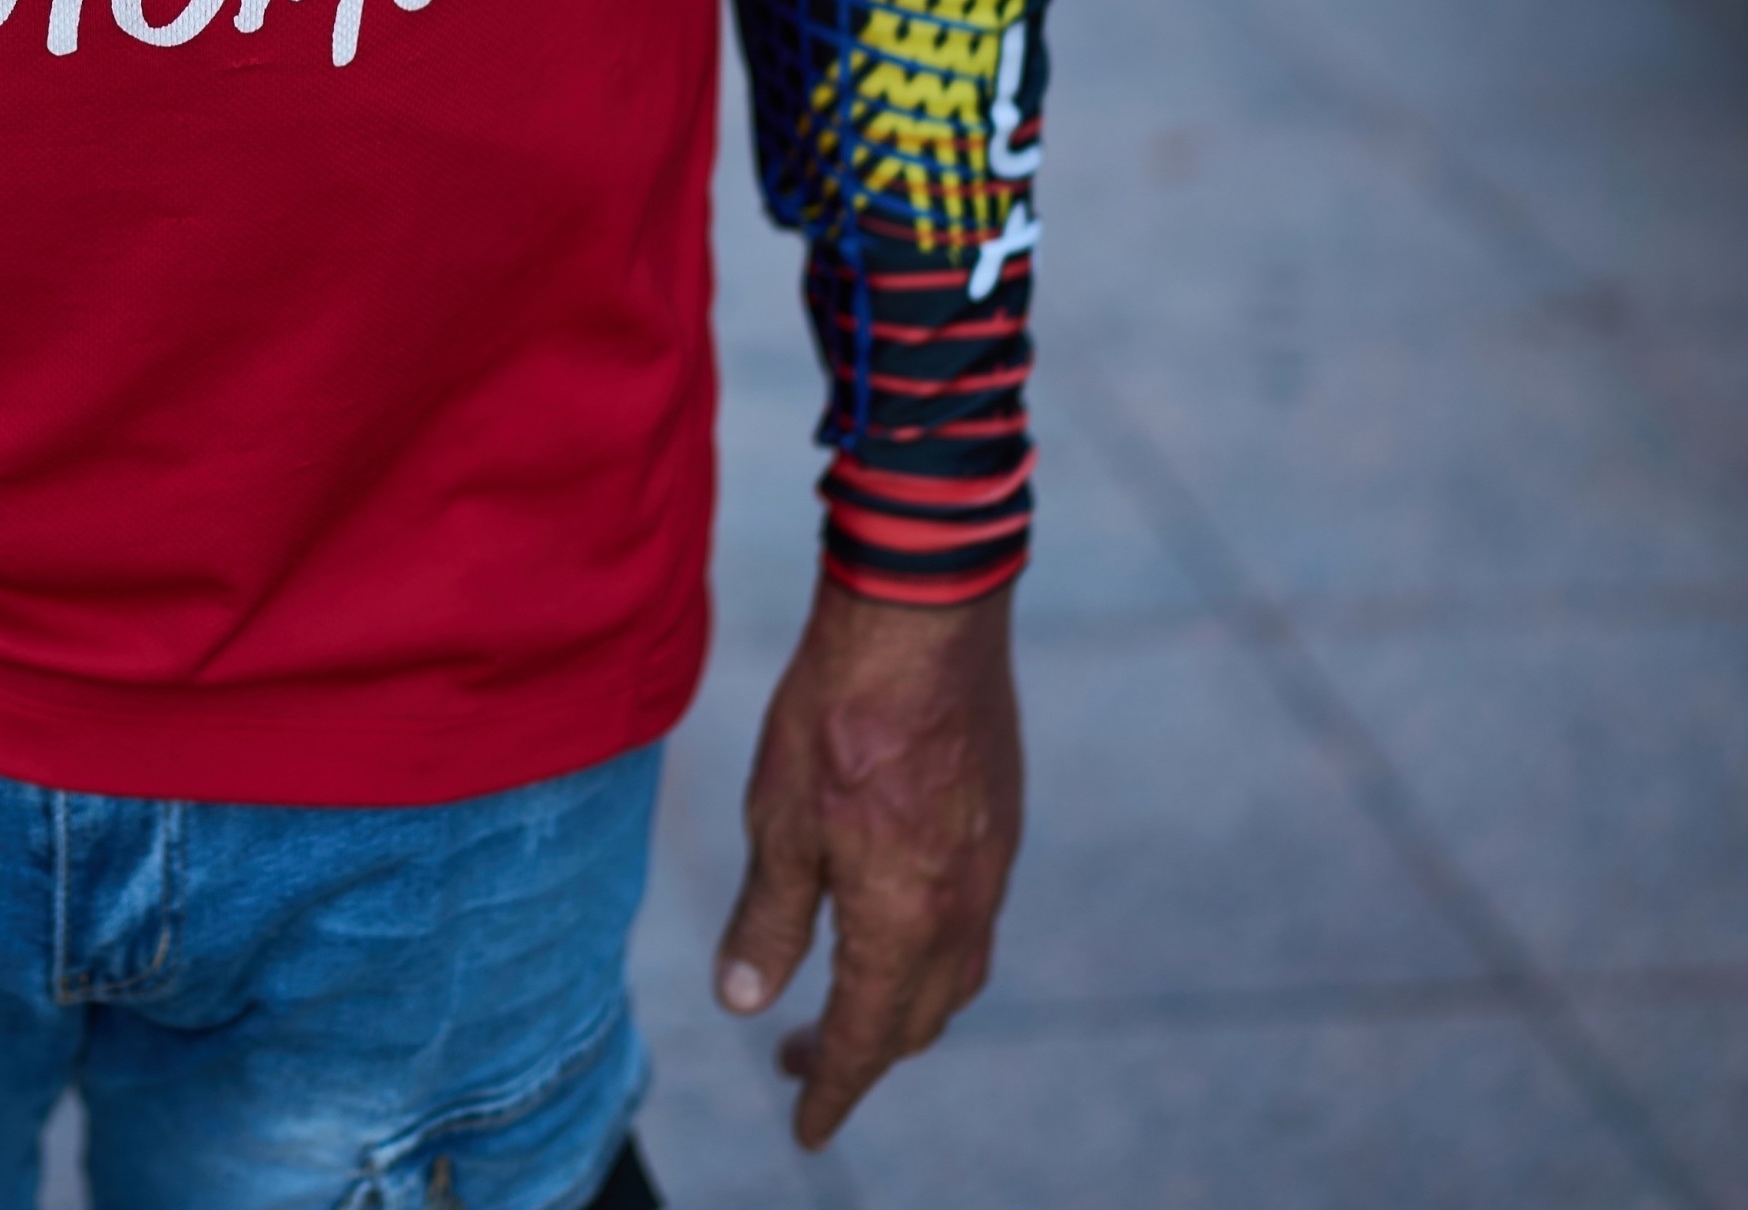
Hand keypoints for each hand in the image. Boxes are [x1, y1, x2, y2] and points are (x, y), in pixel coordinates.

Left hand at [713, 579, 1024, 1149]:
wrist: (923, 618)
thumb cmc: (838, 714)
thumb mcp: (778, 822)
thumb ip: (769, 920)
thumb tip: (747, 1002)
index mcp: (902, 920)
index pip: (863, 1037)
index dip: (830, 1088)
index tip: (805, 1129)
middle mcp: (961, 908)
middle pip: (916, 1020)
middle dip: (861, 1056)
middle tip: (800, 1065)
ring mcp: (991, 866)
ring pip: (954, 976)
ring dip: (904, 1010)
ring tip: (849, 1010)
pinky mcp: (1000, 823)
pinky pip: (973, 925)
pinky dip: (933, 956)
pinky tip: (898, 929)